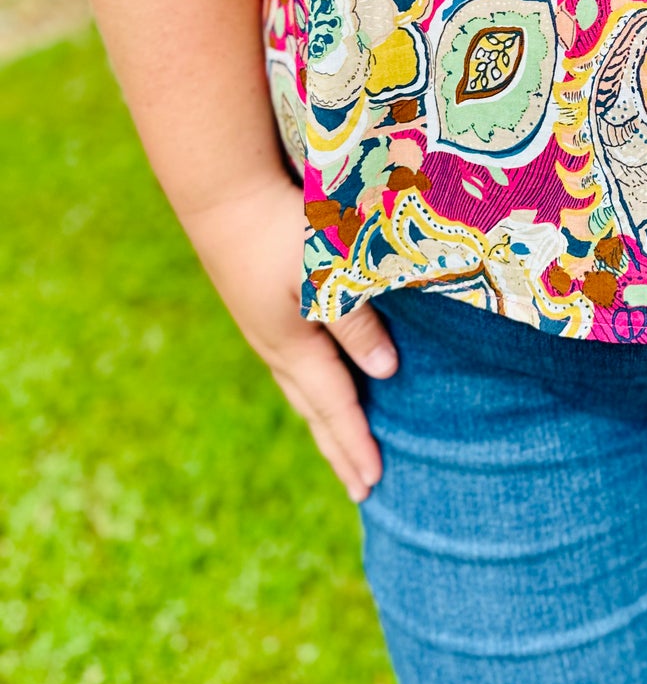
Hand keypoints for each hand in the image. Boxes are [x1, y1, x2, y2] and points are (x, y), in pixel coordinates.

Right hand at [183, 176, 398, 500]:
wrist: (223, 196)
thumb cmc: (280, 229)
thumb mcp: (325, 273)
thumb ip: (356, 321)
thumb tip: (385, 372)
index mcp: (293, 345)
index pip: (334, 406)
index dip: (356, 443)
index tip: (374, 481)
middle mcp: (277, 347)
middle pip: (314, 410)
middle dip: (339, 448)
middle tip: (361, 487)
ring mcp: (264, 330)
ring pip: (300, 390)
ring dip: (324, 422)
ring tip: (341, 446)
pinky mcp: (261, 311)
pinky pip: (293, 367)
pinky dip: (312, 390)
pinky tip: (316, 384)